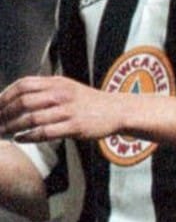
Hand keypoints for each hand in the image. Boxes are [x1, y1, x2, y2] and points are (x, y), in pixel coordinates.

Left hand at [0, 76, 125, 142]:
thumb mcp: (67, 87)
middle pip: (23, 102)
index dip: (5, 96)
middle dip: (3, 113)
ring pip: (31, 118)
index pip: (23, 85)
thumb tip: (15, 97)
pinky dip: (28, 136)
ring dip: (12, 126)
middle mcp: (61, 94)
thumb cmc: (89, 102)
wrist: (118, 111)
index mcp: (57, 83)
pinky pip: (45, 132)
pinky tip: (20, 139)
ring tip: (2, 132)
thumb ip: (44, 89)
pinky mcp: (75, 127)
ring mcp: (68, 111)